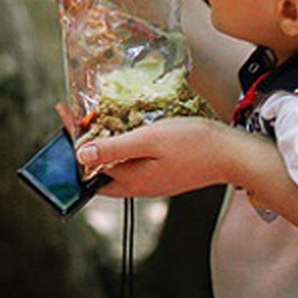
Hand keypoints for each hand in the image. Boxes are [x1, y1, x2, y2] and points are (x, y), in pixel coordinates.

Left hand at [74, 117, 242, 198]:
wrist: (233, 154)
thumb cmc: (194, 144)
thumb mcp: (148, 140)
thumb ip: (113, 149)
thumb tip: (80, 156)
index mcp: (131, 180)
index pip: (88, 165)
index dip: (72, 139)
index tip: (64, 113)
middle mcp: (139, 185)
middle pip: (98, 169)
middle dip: (82, 143)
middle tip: (75, 116)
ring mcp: (152, 180)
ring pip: (116, 165)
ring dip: (102, 144)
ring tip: (95, 119)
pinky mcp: (164, 173)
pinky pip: (133, 162)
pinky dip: (122, 146)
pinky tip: (124, 129)